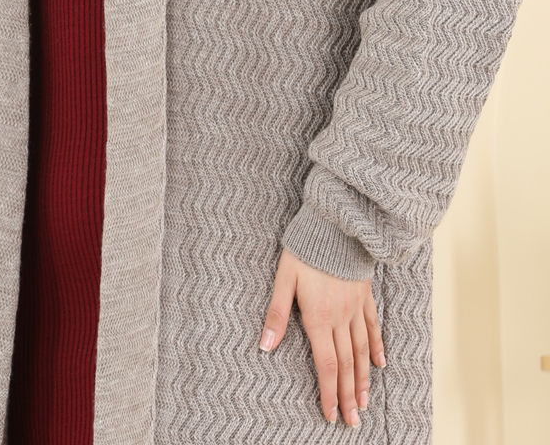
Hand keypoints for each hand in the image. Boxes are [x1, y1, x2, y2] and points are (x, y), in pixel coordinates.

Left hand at [259, 248, 385, 426]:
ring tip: (365, 402)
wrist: (335, 224)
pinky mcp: (365, 295)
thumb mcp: (284, 278)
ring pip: (362, 350)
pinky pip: (373, 326)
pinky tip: (380, 363)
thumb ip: (276, 313)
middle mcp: (341, 318)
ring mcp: (355, 307)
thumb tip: (264, 345)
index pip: (326, 365)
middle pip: (347, 365)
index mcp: (319, 317)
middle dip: (349, 396)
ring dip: (364, 379)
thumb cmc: (305, 249)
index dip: (328, 392)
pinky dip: (377, 347)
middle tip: (352, 421)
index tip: (330, 415)